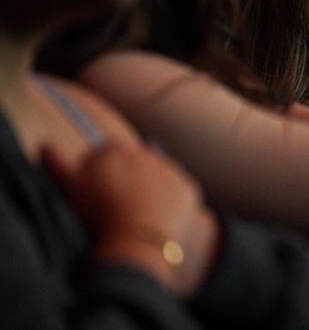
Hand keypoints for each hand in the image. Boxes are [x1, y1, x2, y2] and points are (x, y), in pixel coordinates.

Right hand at [43, 141, 218, 295]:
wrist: (137, 237)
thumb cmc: (99, 213)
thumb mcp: (70, 188)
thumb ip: (56, 164)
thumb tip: (45, 144)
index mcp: (117, 148)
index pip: (107, 151)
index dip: (100, 171)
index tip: (97, 192)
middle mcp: (148, 152)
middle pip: (134, 162)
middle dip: (127, 178)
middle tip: (117, 205)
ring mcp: (172, 169)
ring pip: (158, 177)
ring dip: (150, 189)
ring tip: (137, 214)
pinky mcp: (189, 188)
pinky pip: (179, 192)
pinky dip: (171, 202)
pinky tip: (158, 218)